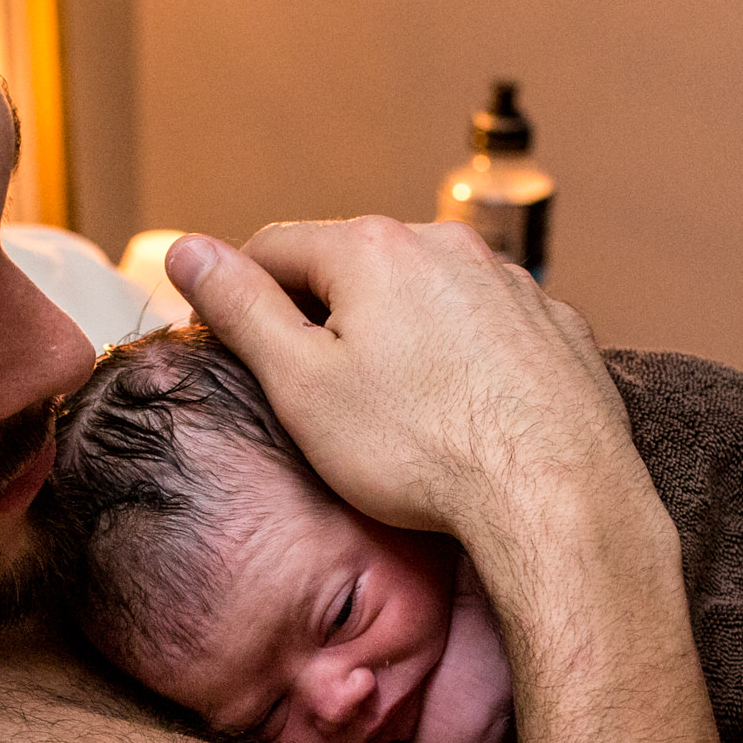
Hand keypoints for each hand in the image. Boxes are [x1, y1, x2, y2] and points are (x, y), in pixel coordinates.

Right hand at [164, 219, 636, 547]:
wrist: (553, 497)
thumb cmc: (420, 451)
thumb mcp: (300, 384)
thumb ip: (241, 308)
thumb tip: (186, 249)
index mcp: (372, 249)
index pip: (274, 247)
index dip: (241, 296)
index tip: (235, 348)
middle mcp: (446, 245)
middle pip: (354, 267)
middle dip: (325, 316)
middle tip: (317, 396)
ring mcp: (510, 283)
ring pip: (426, 295)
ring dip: (397, 333)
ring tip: (393, 412)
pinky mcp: (556, 327)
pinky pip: (487, 327)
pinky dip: (463, 356)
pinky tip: (460, 413)